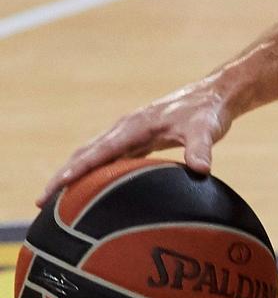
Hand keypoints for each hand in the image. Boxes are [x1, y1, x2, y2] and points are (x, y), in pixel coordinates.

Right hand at [40, 79, 233, 207]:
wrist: (214, 96)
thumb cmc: (208, 112)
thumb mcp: (206, 130)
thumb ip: (201, 149)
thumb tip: (201, 170)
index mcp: (135, 126)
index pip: (100, 150)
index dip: (79, 169)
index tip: (58, 185)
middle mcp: (125, 129)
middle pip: (86, 153)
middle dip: (62, 176)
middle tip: (41, 202)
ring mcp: (129, 133)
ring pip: (93, 155)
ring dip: (72, 175)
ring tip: (54, 201)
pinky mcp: (137, 139)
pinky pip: (107, 157)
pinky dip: (92, 171)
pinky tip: (87, 189)